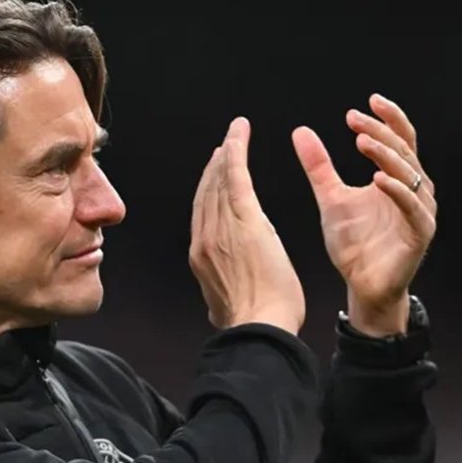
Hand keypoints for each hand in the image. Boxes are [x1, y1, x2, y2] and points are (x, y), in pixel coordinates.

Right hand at [189, 117, 305, 335]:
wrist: (259, 328)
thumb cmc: (256, 324)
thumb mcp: (226, 308)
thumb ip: (221, 295)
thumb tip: (219, 300)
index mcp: (201, 259)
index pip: (203, 216)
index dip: (208, 193)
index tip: (214, 177)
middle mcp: (205, 239)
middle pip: (207, 194)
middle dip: (214, 168)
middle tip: (223, 148)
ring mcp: (222, 228)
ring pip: (220, 182)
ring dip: (226, 154)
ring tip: (234, 136)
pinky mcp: (244, 220)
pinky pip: (236, 177)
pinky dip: (236, 152)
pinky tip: (238, 134)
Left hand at [292, 93, 436, 335]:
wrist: (363, 285)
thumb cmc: (354, 244)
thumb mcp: (330, 198)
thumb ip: (319, 166)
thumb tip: (300, 131)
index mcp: (397, 178)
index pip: (399, 139)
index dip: (387, 119)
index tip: (365, 103)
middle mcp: (414, 190)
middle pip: (403, 151)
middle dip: (380, 131)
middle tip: (354, 120)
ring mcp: (420, 211)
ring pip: (410, 175)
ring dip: (386, 155)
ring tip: (362, 141)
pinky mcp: (420, 234)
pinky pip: (413, 208)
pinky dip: (398, 192)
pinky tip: (377, 179)